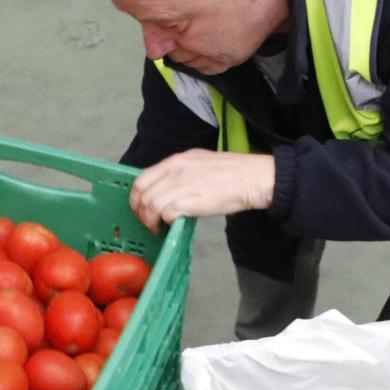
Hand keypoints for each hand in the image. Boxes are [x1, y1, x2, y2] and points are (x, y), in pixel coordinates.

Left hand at [129, 151, 275, 232]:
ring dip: (150, 221)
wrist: (253, 178)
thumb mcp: (201, 163)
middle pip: (142, 193)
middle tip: (147, 223)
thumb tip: (168, 190)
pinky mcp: (192, 200)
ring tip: (158, 229)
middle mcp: (176, 170)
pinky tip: (171, 227)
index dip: (136, 197)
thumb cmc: (233, 173)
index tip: (140, 208)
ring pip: (150, 204)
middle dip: (139, 212)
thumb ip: (181, 173)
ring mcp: (183, 184)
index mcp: (177, 160)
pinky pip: (166, 213)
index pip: (142, 178)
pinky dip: (165, 222)